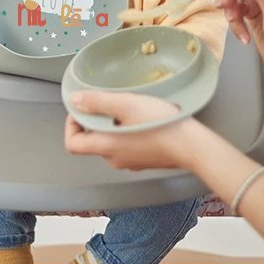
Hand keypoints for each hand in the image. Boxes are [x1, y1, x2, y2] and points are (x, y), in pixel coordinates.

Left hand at [64, 91, 199, 170]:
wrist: (192, 146)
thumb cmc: (160, 125)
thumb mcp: (126, 104)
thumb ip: (97, 102)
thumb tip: (75, 101)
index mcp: (105, 147)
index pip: (72, 144)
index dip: (71, 126)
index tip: (81, 111)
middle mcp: (114, 159)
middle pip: (92, 142)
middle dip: (94, 122)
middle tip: (108, 104)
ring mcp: (130, 162)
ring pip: (110, 143)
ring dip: (113, 126)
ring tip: (128, 109)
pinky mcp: (144, 161)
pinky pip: (127, 146)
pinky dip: (127, 133)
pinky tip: (143, 120)